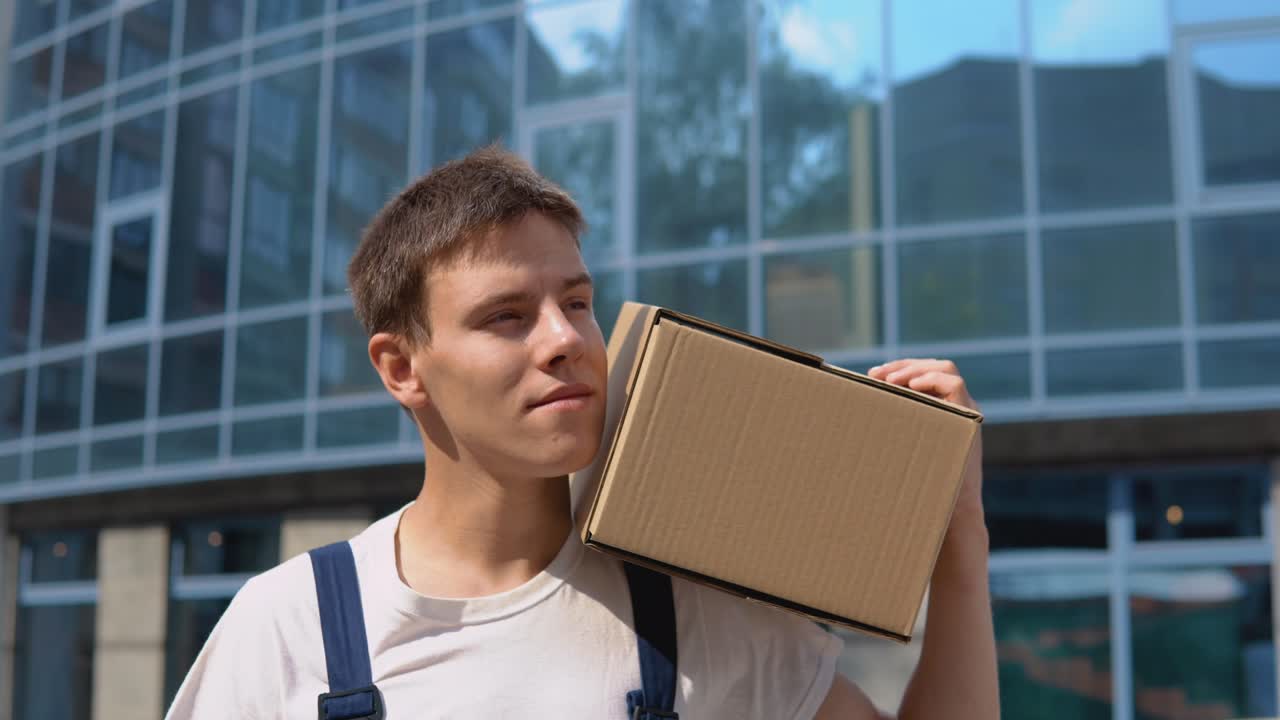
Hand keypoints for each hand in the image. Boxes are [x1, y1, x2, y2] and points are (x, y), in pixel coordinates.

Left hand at [868, 359, 985, 535]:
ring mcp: (966, 412)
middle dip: (902, 366)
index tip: (873, 376)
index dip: (899, 370)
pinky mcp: (970, 420)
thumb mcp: (903, 451)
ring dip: (915, 369)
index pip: (923, 374)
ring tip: (891, 380)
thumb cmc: (921, 489)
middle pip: (934, 368)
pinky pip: (955, 385)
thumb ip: (893, 432)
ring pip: (946, 370)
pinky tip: (911, 387)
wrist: (950, 513)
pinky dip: (932, 380)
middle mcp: (957, 408)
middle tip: (876, 374)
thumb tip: (852, 420)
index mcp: (942, 411)